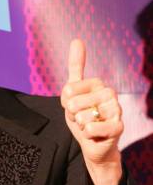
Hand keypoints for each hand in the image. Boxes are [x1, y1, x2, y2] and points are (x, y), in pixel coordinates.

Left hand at [60, 39, 123, 184]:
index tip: (73, 107)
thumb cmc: (83, 117)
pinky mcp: (118, 127)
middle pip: (74, 103)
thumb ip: (75, 68)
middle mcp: (110, 93)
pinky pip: (92, 128)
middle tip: (82, 119)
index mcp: (98, 84)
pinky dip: (87, 134)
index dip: (65, 103)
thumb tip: (77, 40)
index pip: (68, 89)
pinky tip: (94, 134)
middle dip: (73, 115)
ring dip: (81, 125)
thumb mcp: (72, 94)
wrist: (93, 144)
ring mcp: (116, 110)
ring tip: (89, 126)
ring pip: (83, 116)